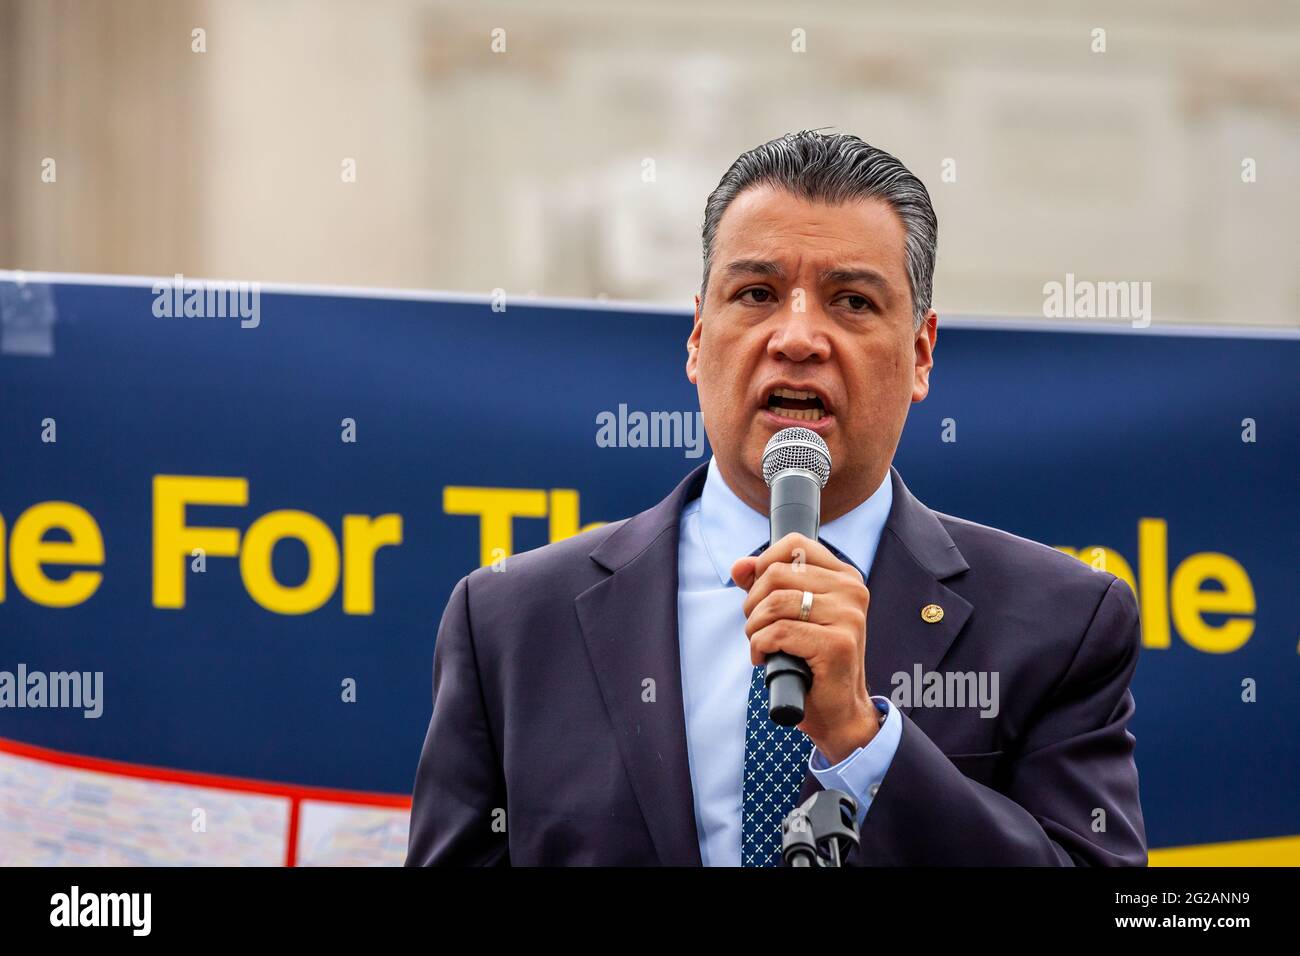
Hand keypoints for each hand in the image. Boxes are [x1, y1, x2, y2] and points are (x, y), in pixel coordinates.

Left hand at [731, 532, 876, 763]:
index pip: (794, 544)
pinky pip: (778, 632)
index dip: (764, 565)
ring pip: (774, 603)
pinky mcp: (838, 644)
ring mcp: (848, 616)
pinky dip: (759, 646)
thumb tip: (739, 565)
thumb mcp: (790, 615)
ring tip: (761, 644)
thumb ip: (765, 585)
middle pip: (776, 574)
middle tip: (757, 627)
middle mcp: (852, 590)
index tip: (759, 594)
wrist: (839, 711)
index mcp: (845, 576)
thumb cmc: (813, 661)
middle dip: (753, 603)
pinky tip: (764, 658)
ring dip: (754, 627)